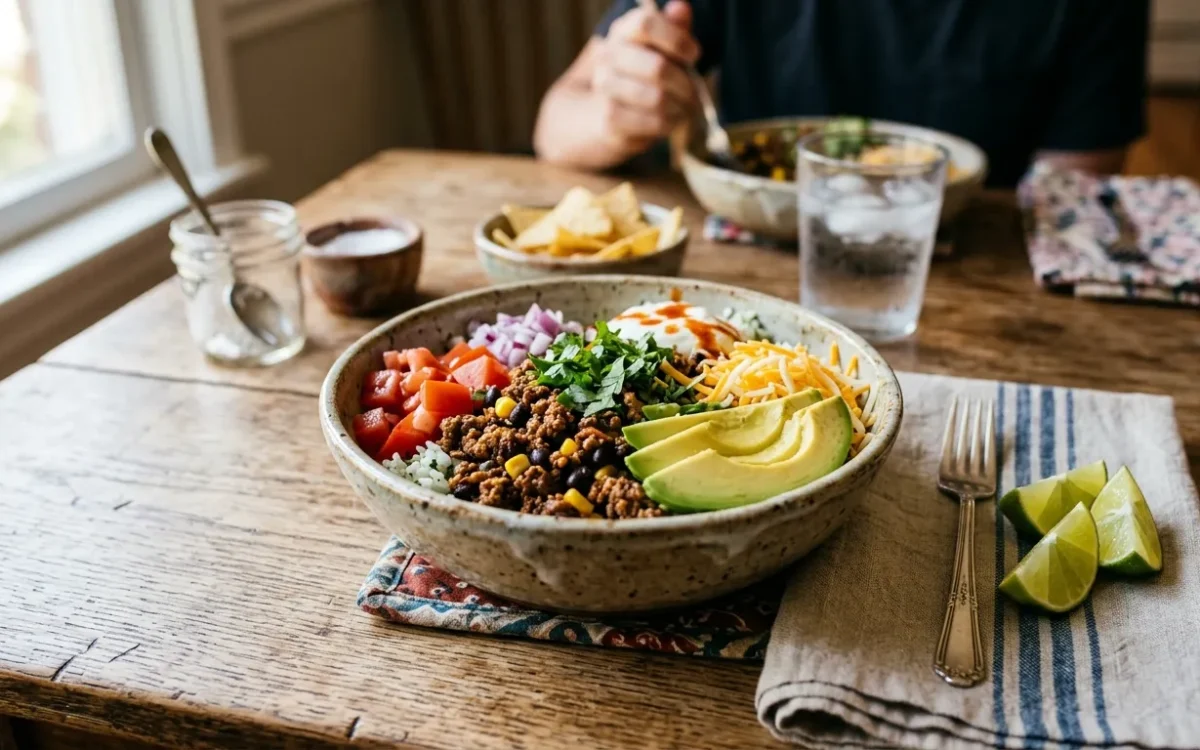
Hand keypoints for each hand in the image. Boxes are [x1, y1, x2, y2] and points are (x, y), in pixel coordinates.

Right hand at [592, 1, 699, 151]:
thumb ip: (673, 29)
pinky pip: (653, 122)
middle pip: (657, 67)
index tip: (693, 55)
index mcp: (623, 32)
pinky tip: (670, 120)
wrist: (606, 112)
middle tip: (694, 92)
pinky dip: (669, 123)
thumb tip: (681, 8)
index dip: (676, 39)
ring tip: (683, 108)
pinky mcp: (610, 119)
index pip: (645, 24)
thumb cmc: (642, 76)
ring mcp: (606, 88)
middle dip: (685, 84)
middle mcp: (609, 56)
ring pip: (658, 99)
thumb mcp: (660, 49)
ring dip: (679, 106)